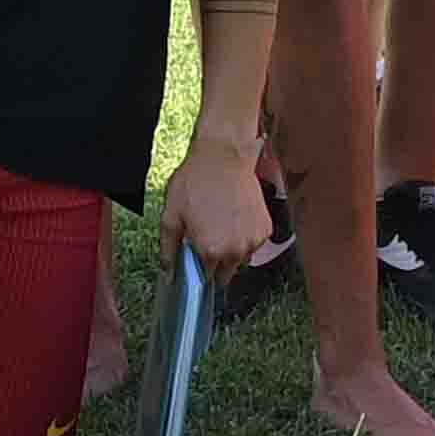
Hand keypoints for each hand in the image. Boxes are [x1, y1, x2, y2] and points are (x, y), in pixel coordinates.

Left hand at [162, 140, 281, 280]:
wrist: (223, 157)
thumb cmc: (195, 182)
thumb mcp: (171, 215)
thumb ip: (168, 248)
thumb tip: (168, 273)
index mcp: (211, 251)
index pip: (206, 278)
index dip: (198, 266)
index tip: (196, 253)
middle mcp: (236, 251)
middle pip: (226, 273)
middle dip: (215, 261)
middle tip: (207, 234)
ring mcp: (254, 240)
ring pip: (241, 259)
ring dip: (232, 249)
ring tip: (221, 222)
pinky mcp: (265, 229)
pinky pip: (253, 243)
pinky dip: (245, 236)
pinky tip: (234, 217)